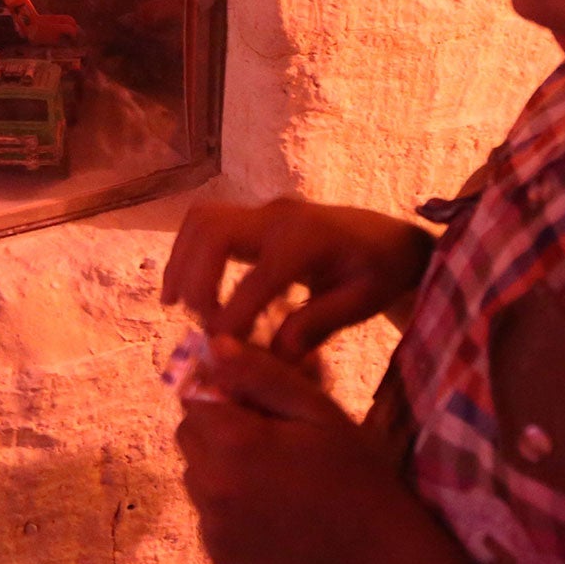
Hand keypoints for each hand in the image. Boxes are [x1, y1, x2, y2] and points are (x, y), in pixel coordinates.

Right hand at [161, 199, 434, 360]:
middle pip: (215, 232)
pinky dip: (188, 251)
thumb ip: (319, 324)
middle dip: (194, 277)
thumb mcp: (362, 302)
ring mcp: (265, 212)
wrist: (389, 239)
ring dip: (182, 260)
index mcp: (309, 241)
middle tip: (194, 319)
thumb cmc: (380, 273)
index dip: (233, 315)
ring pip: (203, 220)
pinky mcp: (256, 217)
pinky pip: (209, 223)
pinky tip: (185, 288)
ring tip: (175, 303)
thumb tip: (275, 351)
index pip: (258, 278)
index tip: (220, 348)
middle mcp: (280, 218)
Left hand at [174, 337, 420, 563]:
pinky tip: (269, 509)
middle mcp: (212, 486)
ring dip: (220, 466)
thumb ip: (261, 376)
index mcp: (235, 443)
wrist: (377, 559)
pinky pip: (206, 513)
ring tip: (272, 477)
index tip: (257, 405)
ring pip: (194, 474)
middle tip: (269, 439)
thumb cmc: (355, 474)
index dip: (222, 393)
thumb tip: (214, 347)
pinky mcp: (217, 555)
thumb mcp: (318, 411)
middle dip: (217, 428)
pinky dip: (227, 506)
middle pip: (188, 434)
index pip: (193, 396)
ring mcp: (212, 526)